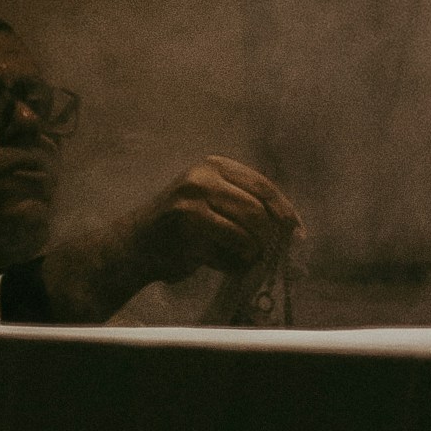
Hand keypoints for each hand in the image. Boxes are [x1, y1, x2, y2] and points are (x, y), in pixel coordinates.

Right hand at [39, 158, 301, 323]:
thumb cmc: (180, 227)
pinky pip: (226, 248)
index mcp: (215, 166)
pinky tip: (231, 265)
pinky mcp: (185, 228)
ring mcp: (192, 202)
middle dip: (269, 234)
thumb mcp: (211, 201)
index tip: (297, 230)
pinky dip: (235, 261)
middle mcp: (203, 178)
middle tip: (272, 253)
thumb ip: (243, 205)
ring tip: (249, 259)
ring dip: (253, 251)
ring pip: (244, 229)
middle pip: (256, 208)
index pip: (262, 186)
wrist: (133, 246)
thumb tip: (290, 225)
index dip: (284, 210)